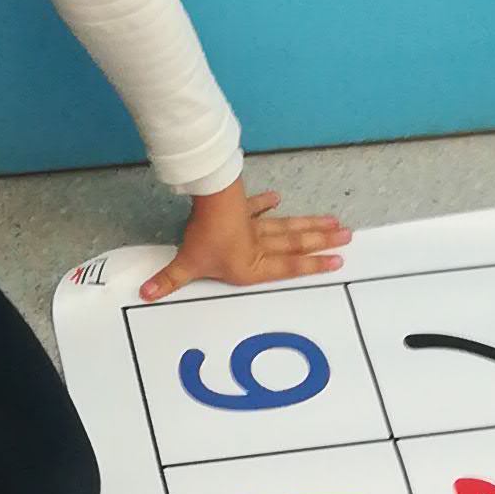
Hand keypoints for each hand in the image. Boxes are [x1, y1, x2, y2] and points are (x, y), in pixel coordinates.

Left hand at [138, 177, 348, 302]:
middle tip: (348, 237)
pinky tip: (279, 198)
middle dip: (323, 242)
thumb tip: (146, 295)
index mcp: (253, 266)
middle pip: (297, 244)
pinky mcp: (244, 209)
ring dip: (311, 224)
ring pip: (288, 227)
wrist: (210, 202)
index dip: (313, 266)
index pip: (289, 268)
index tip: (337, 260)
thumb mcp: (187, 264)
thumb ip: (169, 281)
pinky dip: (267, 204)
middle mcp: (260, 247)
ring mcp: (254, 227)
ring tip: (335, 222)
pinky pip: (258, 208)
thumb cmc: (205, 238)